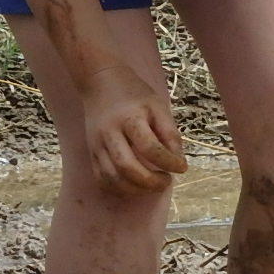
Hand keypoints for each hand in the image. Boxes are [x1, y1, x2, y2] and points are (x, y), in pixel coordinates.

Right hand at [79, 65, 186, 194]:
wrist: (100, 83)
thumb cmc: (134, 94)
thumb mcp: (158, 106)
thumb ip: (169, 133)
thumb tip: (178, 162)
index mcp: (129, 118)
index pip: (149, 147)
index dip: (168, 162)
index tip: (182, 167)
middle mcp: (109, 134)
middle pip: (126, 167)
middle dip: (150, 182)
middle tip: (167, 181)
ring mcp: (96, 145)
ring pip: (111, 178)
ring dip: (135, 190)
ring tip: (153, 186)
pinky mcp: (90, 153)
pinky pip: (101, 180)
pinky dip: (119, 189)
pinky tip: (135, 187)